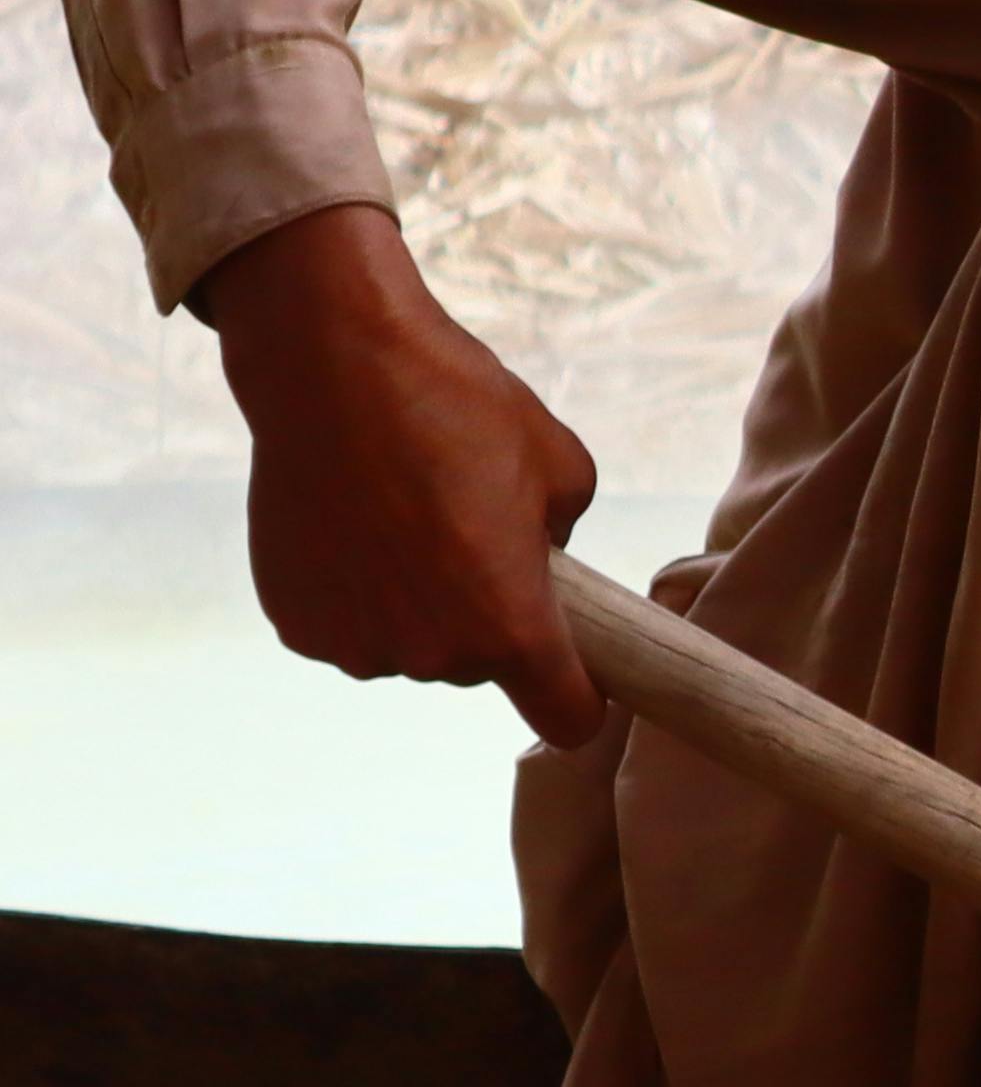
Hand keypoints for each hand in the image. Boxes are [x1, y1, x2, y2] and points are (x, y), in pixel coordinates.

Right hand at [201, 203, 603, 742]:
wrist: (331, 368)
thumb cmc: (458, 409)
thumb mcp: (563, 469)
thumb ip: (566, 540)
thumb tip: (544, 563)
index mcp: (511, 628)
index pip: (566, 718)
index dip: (579, 698)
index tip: (578, 671)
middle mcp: (433, 655)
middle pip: (480, 667)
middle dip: (487, 618)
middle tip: (467, 536)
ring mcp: (356, 645)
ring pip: (411, 648)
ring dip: (417, 608)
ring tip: (404, 522)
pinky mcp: (294, 625)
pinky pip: (349, 627)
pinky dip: (357, 595)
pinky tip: (353, 529)